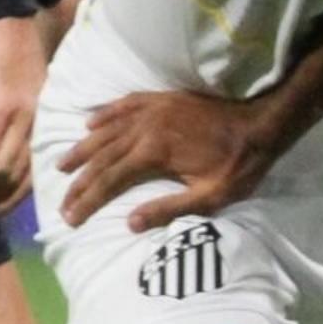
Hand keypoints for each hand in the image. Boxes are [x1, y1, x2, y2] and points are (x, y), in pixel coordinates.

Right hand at [0, 15, 49, 218]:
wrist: (13, 16)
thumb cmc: (15, 50)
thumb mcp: (27, 90)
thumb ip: (21, 118)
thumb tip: (0, 145)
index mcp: (47, 124)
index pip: (35, 174)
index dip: (14, 199)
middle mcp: (41, 126)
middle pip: (20, 180)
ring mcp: (24, 118)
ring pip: (1, 170)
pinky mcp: (3, 106)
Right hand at [56, 88, 273, 229]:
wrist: (260, 125)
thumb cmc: (238, 166)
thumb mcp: (209, 197)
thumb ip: (169, 209)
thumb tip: (129, 223)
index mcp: (154, 153)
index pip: (110, 180)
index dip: (87, 200)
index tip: (70, 218)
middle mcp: (145, 128)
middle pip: (101, 157)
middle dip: (79, 182)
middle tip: (62, 202)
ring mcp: (152, 110)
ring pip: (106, 130)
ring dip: (82, 149)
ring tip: (62, 166)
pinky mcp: (162, 100)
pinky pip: (124, 104)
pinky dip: (104, 115)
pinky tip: (90, 123)